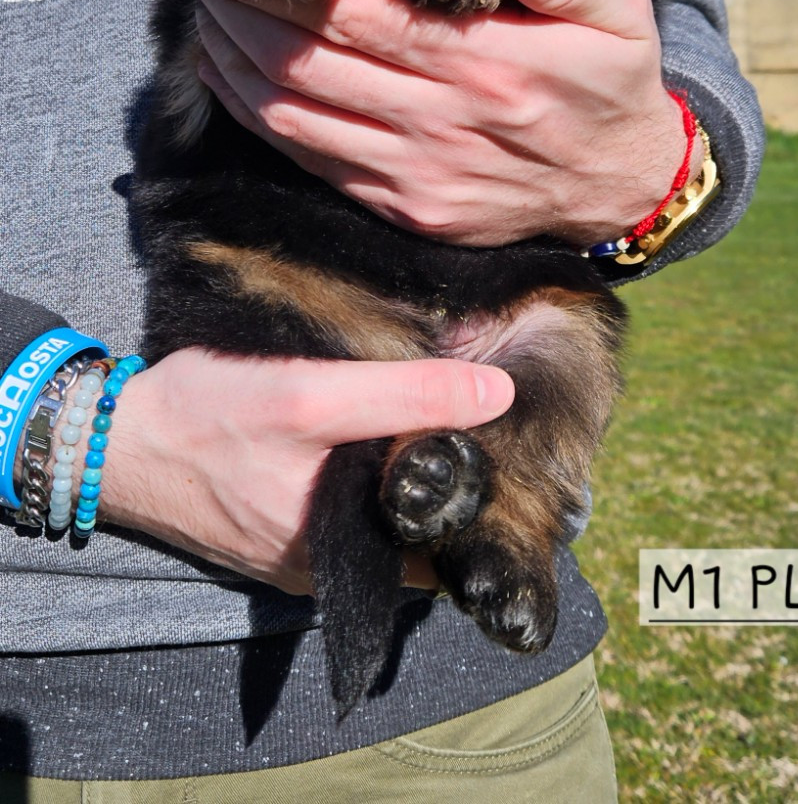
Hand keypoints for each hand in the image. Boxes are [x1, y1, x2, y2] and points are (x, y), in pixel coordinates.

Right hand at [99, 349, 513, 593]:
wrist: (119, 441)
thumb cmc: (207, 414)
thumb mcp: (309, 394)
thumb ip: (405, 395)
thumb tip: (498, 394)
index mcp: (346, 548)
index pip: (450, 543)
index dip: (488, 497)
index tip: (516, 446)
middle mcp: (330, 564)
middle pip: (417, 533)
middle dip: (451, 486)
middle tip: (486, 423)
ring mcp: (303, 553)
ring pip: (381, 520)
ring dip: (406, 479)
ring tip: (441, 421)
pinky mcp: (281, 532)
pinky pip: (344, 512)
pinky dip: (365, 479)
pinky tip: (375, 434)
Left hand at [162, 0, 701, 247]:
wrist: (620, 186)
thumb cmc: (612, 79)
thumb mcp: (622, 9)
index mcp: (490, 64)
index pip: (357, 16)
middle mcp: (442, 124)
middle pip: (305, 62)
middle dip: (232, 2)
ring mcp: (416, 175)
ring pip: (292, 115)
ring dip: (230, 55)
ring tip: (198, 1)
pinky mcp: (402, 206)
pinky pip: (307, 161)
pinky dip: (254, 114)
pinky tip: (226, 70)